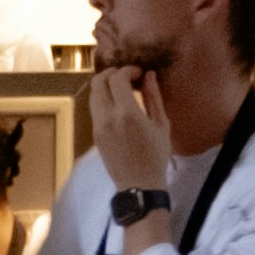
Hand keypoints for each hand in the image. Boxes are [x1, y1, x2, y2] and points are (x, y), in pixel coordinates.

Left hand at [83, 59, 176, 196]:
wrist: (138, 184)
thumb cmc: (156, 155)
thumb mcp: (161, 124)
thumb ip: (154, 97)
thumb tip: (149, 75)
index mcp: (126, 113)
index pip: (117, 78)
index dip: (127, 70)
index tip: (139, 73)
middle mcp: (107, 117)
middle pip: (98, 83)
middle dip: (111, 73)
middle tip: (127, 76)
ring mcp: (98, 126)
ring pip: (93, 95)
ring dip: (105, 86)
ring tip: (122, 89)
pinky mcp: (95, 134)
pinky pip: (94, 109)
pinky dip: (103, 99)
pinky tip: (118, 104)